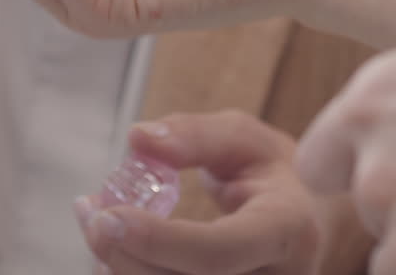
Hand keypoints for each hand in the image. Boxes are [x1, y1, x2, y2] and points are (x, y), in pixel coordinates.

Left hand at [75, 111, 323, 274]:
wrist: (305, 221)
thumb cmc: (269, 173)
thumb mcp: (242, 137)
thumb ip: (192, 135)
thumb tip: (138, 138)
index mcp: (288, 230)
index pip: (220, 251)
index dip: (160, 240)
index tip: (109, 215)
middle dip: (126, 254)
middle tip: (89, 213)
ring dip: (121, 269)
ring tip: (95, 227)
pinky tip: (116, 253)